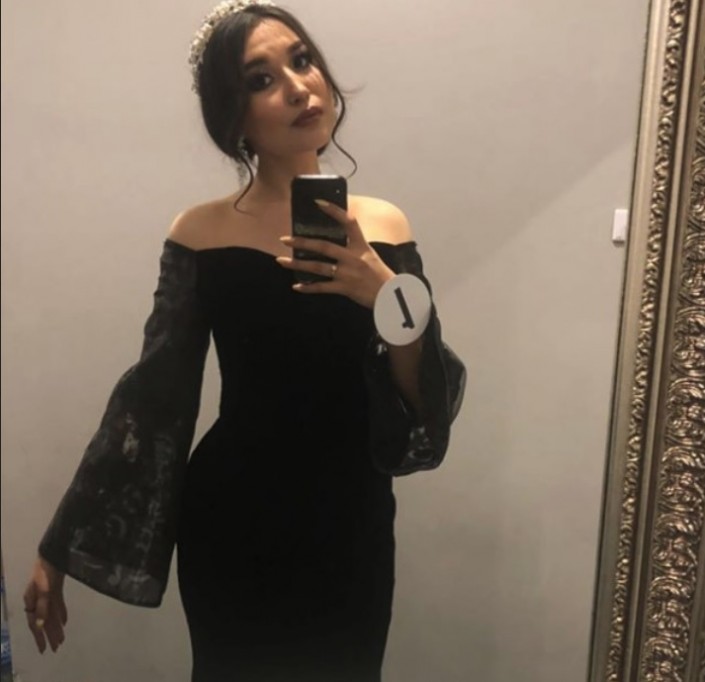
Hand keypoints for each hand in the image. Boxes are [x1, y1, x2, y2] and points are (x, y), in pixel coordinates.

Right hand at [24, 556, 66, 652]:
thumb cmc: (46, 571)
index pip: (35, 624)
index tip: (44, 650)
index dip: (40, 637)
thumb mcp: (43, 589)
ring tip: (62, 639)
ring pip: (51, 614)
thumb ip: (43, 607)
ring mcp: (46, 595)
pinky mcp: (55, 589)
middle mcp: (37, 600)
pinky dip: (61, 613)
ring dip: (56, 627)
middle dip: (49, 635)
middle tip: (56, 648)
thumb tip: (40, 625)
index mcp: (32, 602)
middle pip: (44, 621)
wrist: (53, 553)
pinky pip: (57, 604)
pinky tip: (65, 622)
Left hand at [277, 200, 395, 308]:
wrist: (390, 295)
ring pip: (318, 267)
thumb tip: (331, 242)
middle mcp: (353, 257)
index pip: (348, 222)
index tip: (317, 202)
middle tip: (285, 239)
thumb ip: (353, 247)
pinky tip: (296, 287)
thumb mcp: (369, 254)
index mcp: (361, 245)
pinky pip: (322, 288)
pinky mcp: (345, 288)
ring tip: (282, 261)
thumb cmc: (379, 274)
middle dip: (302, 242)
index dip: (333, 210)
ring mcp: (348, 273)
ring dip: (298, 264)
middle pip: (324, 246)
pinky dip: (308, 288)